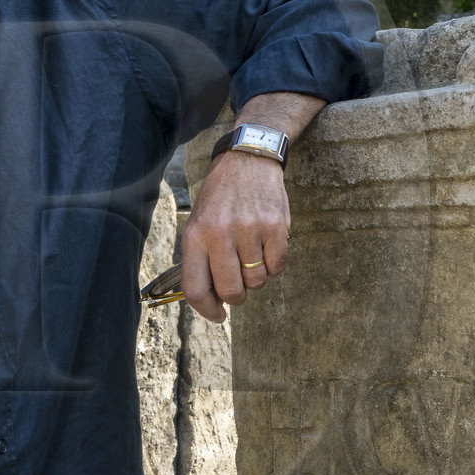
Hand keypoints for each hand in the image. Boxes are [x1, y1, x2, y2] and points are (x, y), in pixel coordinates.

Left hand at [179, 91, 323, 321]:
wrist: (247, 160)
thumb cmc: (220, 198)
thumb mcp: (199, 223)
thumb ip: (201, 259)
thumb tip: (211, 299)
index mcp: (195, 236)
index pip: (196, 289)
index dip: (207, 310)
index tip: (218, 315)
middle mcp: (220, 234)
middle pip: (231, 291)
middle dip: (237, 296)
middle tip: (239, 285)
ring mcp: (250, 230)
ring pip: (257, 281)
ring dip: (257, 277)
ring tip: (252, 254)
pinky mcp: (276, 227)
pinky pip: (278, 267)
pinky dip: (274, 264)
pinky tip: (267, 246)